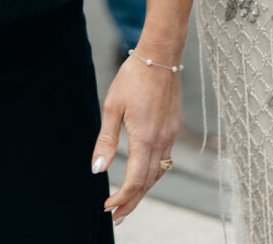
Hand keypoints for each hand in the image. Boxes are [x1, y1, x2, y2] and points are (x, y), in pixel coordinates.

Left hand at [91, 56, 182, 225]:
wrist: (160, 55)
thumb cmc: (133, 77)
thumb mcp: (112, 107)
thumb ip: (106, 141)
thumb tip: (97, 170)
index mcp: (145, 137)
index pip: (135, 180)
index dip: (121, 198)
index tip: (107, 207)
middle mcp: (162, 139)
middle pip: (149, 182)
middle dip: (133, 202)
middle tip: (117, 217)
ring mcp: (171, 132)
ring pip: (160, 172)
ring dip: (144, 189)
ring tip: (129, 201)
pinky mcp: (174, 125)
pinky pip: (166, 157)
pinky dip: (154, 172)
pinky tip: (144, 173)